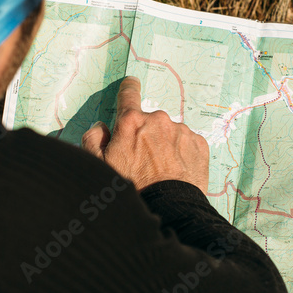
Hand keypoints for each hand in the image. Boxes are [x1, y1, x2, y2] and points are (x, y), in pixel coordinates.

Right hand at [81, 76, 209, 192]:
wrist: (168, 208)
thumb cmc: (132, 188)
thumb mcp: (99, 166)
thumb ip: (93, 140)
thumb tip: (100, 127)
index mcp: (131, 122)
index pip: (128, 94)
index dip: (128, 89)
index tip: (131, 84)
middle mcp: (158, 120)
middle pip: (150, 121)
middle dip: (146, 135)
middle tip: (143, 160)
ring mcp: (181, 131)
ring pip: (170, 133)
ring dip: (165, 145)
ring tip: (161, 171)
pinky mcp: (199, 144)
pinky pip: (187, 143)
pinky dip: (182, 153)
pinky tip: (176, 171)